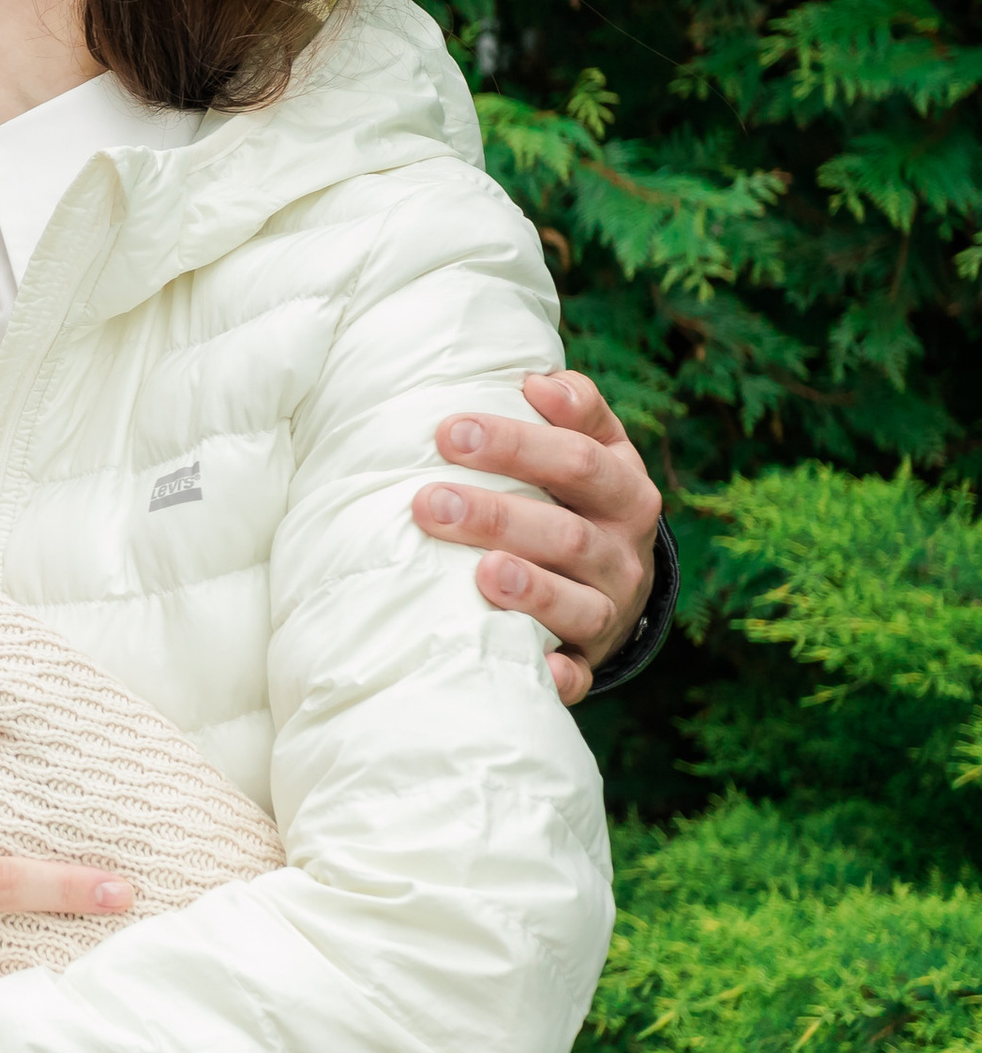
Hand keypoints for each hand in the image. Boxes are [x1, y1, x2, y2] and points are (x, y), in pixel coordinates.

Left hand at [414, 370, 662, 704]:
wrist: (617, 581)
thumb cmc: (575, 497)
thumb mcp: (586, 446)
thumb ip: (568, 409)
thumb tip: (535, 378)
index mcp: (621, 486)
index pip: (577, 458)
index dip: (518, 443)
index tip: (452, 429)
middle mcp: (622, 549)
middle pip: (566, 532)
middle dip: (496, 516)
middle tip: (429, 502)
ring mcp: (608, 607)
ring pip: (578, 603)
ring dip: (528, 590)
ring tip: (483, 574)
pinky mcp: (588, 658)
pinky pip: (578, 673)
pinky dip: (559, 675)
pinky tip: (537, 670)